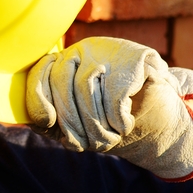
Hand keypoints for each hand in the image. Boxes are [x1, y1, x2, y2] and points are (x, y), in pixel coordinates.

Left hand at [26, 37, 192, 180]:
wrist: (158, 122)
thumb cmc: (109, 122)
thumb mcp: (75, 122)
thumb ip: (50, 117)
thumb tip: (33, 119)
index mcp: (64, 62)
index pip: (39, 74)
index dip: (39, 103)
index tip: (50, 124)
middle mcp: (84, 48)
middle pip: (61, 81)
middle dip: (71, 122)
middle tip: (86, 144)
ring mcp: (111, 49)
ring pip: (86, 88)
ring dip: (95, 125)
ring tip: (108, 138)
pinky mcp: (137, 58)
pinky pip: (114, 94)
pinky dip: (117, 120)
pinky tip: (124, 125)